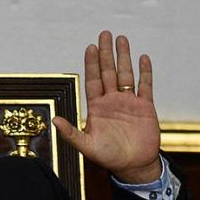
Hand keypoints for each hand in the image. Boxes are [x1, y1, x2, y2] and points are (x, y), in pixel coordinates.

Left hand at [53, 30, 161, 183]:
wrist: (133, 166)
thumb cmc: (108, 157)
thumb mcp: (86, 146)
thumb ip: (71, 133)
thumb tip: (53, 120)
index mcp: (97, 108)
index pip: (93, 80)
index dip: (92, 64)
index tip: (90, 47)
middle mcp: (112, 101)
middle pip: (108, 72)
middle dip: (106, 53)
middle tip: (104, 34)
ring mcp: (129, 102)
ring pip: (125, 75)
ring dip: (124, 57)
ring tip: (122, 39)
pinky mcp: (146, 107)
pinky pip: (145, 86)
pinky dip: (145, 72)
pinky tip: (142, 58)